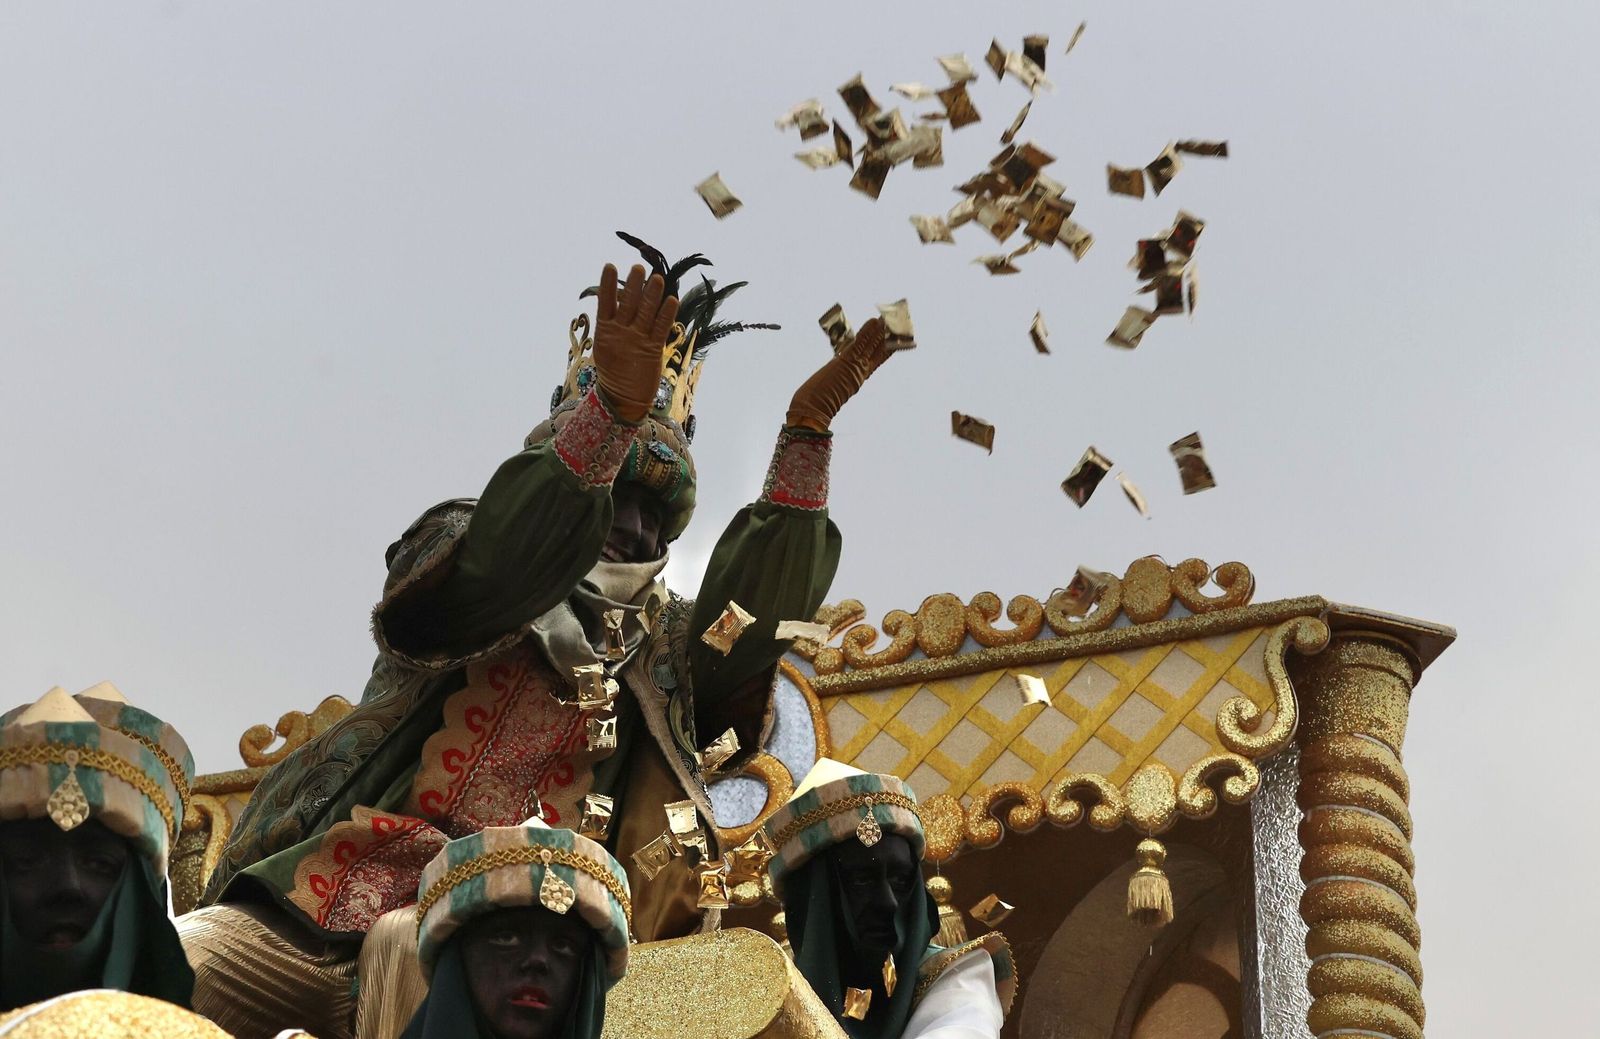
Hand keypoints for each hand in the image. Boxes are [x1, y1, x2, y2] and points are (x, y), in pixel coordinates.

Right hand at [594, 263, 679, 422]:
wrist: (623, 397)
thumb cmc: (615, 369)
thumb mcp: (606, 345)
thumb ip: (611, 324)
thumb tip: (617, 299)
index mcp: (605, 331)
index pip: (605, 303)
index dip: (607, 284)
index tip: (610, 265)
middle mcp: (620, 334)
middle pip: (628, 304)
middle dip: (634, 285)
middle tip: (639, 267)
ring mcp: (637, 341)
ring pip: (645, 313)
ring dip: (652, 294)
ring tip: (657, 278)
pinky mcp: (653, 351)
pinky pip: (661, 329)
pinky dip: (666, 314)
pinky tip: (672, 300)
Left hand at [785, 317, 892, 430]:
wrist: (813, 409)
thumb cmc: (819, 401)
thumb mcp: (833, 387)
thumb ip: (839, 379)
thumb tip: (838, 374)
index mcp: (858, 377)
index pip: (877, 359)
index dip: (888, 349)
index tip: (897, 340)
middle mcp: (860, 372)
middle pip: (878, 350)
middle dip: (888, 336)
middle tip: (898, 323)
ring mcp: (855, 367)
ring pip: (872, 345)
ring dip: (881, 330)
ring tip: (889, 318)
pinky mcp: (846, 362)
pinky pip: (859, 344)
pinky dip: (867, 332)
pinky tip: (873, 321)